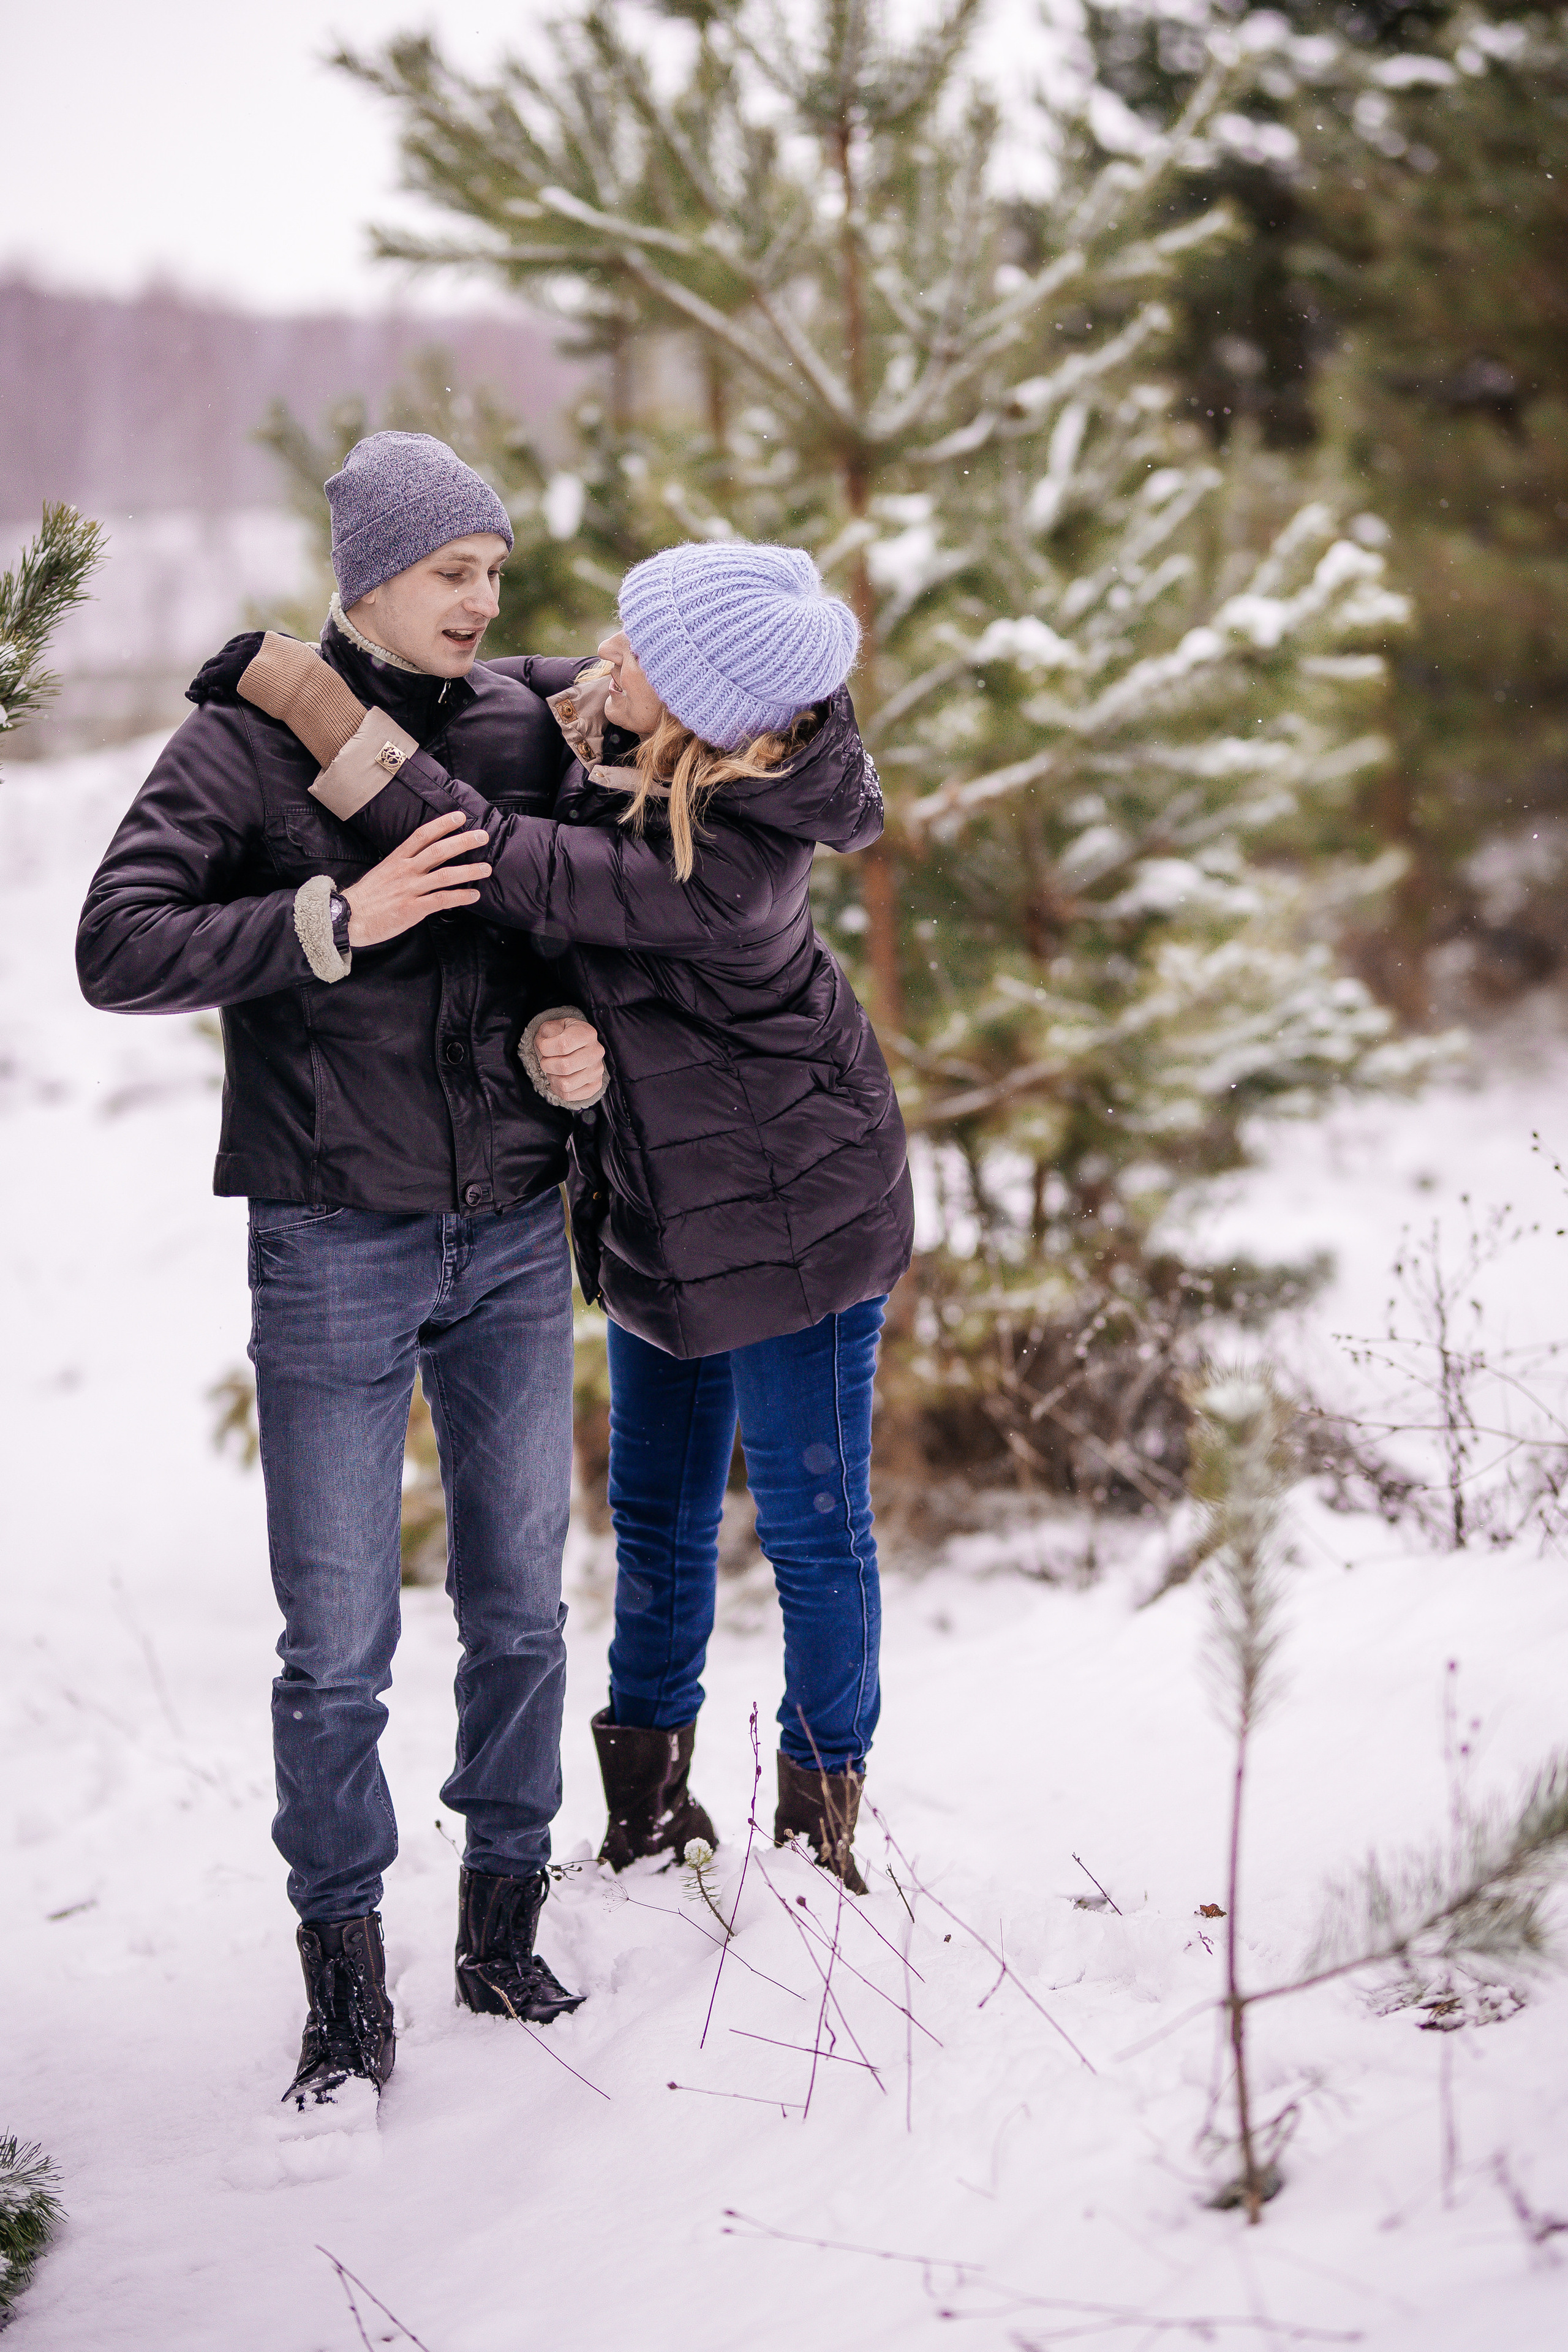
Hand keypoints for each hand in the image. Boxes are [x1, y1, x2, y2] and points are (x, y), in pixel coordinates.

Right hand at [343, 812, 492, 945]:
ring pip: (444, 875)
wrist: (347, 917)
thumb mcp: (383, 873)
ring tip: (486, 868)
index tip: (460, 817)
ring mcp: (409, 889)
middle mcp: (405, 871)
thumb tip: (424, 865)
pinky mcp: (412, 908)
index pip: (422, 835)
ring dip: (469, 871)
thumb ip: (403, 867)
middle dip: (463, 841)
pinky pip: (441, 900)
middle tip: (483, 836)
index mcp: (397, 859)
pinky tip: (473, 895)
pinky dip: (460, 896)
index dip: (443, 824)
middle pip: (438, 850)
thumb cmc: (366, 897)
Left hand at [534, 1016, 605, 1104]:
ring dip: (552, 1078)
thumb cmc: (562, 1036)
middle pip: (564, 1067)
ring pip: (566, 1084)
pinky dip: (558, 1089)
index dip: (545, 1048)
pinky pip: (569, 1095)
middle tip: (547, 1060)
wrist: (577, 1045)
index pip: (563, 1045)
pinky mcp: (595, 1085)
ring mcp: (597, 1070)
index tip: (544, 1046)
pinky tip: (559, 1079)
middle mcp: (596, 1052)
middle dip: (547, 1065)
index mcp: (587, 1034)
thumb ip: (546, 1032)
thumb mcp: (552, 1026)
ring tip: (553, 1070)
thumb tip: (545, 1046)